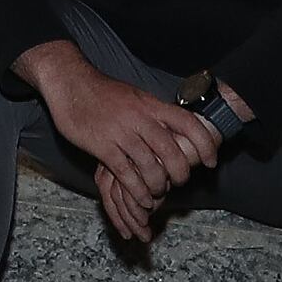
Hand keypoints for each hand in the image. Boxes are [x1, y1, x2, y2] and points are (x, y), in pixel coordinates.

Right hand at [26, 48, 217, 247]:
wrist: (70, 82)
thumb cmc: (104, 93)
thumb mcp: (135, 96)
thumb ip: (155, 114)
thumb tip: (179, 132)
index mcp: (151, 104)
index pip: (189, 124)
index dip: (205, 145)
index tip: (211, 161)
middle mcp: (140, 118)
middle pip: (172, 152)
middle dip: (181, 173)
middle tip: (180, 181)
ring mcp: (121, 132)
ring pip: (151, 167)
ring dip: (159, 186)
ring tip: (158, 191)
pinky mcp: (102, 146)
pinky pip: (127, 175)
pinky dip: (138, 191)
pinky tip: (142, 198)